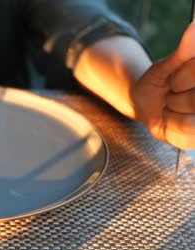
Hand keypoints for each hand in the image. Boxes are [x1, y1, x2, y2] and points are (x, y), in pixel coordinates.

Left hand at [131, 23, 194, 149]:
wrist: (147, 104)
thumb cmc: (160, 81)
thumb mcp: (168, 65)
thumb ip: (184, 51)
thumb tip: (194, 27)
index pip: (194, 75)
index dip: (180, 80)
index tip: (174, 81)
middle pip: (194, 100)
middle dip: (175, 97)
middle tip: (172, 96)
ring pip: (191, 121)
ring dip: (172, 114)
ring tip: (172, 109)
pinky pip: (185, 135)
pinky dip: (170, 128)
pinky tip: (172, 122)